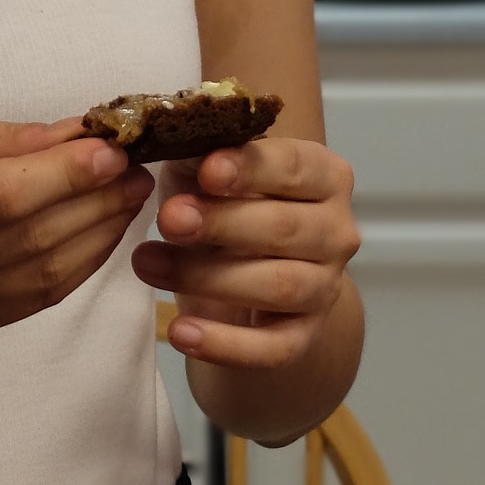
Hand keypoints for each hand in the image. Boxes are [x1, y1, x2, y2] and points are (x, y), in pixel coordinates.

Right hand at [0, 113, 154, 348]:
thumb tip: (71, 137)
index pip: (0, 195)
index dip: (66, 175)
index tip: (113, 149)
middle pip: (28, 238)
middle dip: (95, 202)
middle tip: (138, 170)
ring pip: (39, 278)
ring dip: (96, 238)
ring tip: (128, 200)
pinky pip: (28, 304)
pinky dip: (72, 271)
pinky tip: (95, 238)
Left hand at [131, 137, 358, 369]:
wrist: (245, 270)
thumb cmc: (226, 200)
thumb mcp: (210, 167)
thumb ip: (201, 152)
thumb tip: (172, 135)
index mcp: (323, 175)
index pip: (294, 166)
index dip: (251, 168)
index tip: (207, 171)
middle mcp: (337, 230)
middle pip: (285, 228)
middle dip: (221, 223)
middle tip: (168, 219)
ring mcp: (325, 287)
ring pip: (277, 286)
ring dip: (207, 277)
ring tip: (147, 263)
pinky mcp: (304, 336)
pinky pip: (272, 349)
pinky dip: (225, 344)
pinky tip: (179, 332)